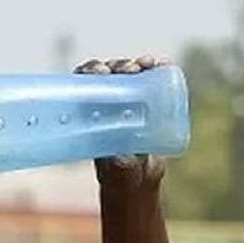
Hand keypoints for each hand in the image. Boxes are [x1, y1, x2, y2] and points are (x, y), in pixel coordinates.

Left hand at [74, 55, 169, 193]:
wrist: (138, 179)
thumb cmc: (119, 175)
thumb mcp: (116, 169)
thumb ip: (117, 164)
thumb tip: (119, 157)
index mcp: (88, 113)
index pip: (83, 82)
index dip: (90, 70)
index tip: (103, 72)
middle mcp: (105, 103)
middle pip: (107, 73)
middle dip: (117, 65)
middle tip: (130, 69)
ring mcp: (127, 101)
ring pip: (128, 73)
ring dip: (135, 63)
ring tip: (145, 65)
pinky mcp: (148, 103)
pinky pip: (151, 80)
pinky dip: (156, 68)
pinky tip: (160, 64)